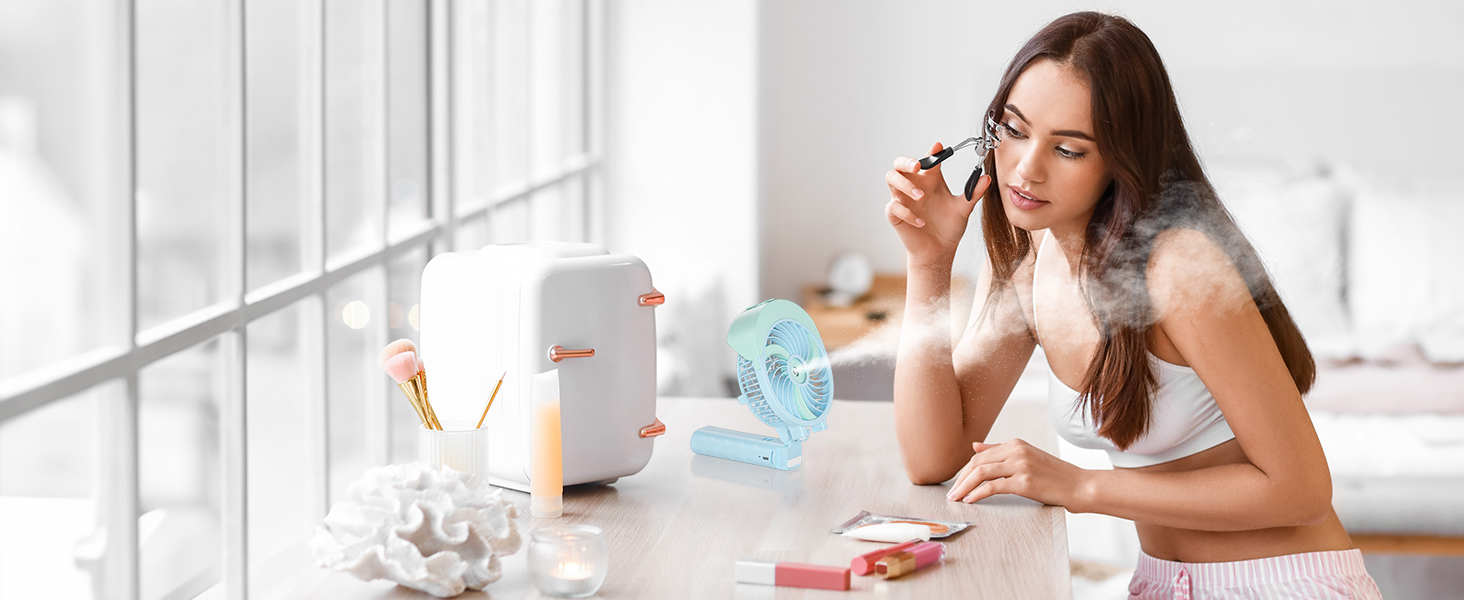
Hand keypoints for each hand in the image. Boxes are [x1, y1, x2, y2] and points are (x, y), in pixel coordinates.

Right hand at [884, 142, 990, 265]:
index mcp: (930, 180)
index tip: (938, 147)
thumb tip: (986, 177)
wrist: (939, 251)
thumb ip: (973, 193)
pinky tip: (921, 222)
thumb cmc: (948, 227)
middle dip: (906, 161)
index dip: (931, 152)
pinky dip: (907, 212)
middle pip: (900, 163)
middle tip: (918, 167)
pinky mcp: (895, 214)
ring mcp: (902, 199)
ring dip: (905, 185)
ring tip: (921, 196)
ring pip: (891, 179)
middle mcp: (914, 186)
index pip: (927, 160)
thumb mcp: (963, 209)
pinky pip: (894, 206)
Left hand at [945, 439, 1088, 508]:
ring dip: (964, 487)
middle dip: (960, 479)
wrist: (1078, 485)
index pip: (980, 456)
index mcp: (1015, 443)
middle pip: (977, 463)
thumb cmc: (1054, 475)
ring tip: (955, 498)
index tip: (957, 482)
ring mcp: (1020, 465)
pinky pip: (992, 487)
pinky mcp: (1024, 482)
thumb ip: (1000, 451)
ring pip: (981, 473)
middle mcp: (1016, 451)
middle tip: (951, 493)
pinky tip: (970, 500)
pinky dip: (977, 494)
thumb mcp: (1026, 456)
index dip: (965, 470)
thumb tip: (975, 446)